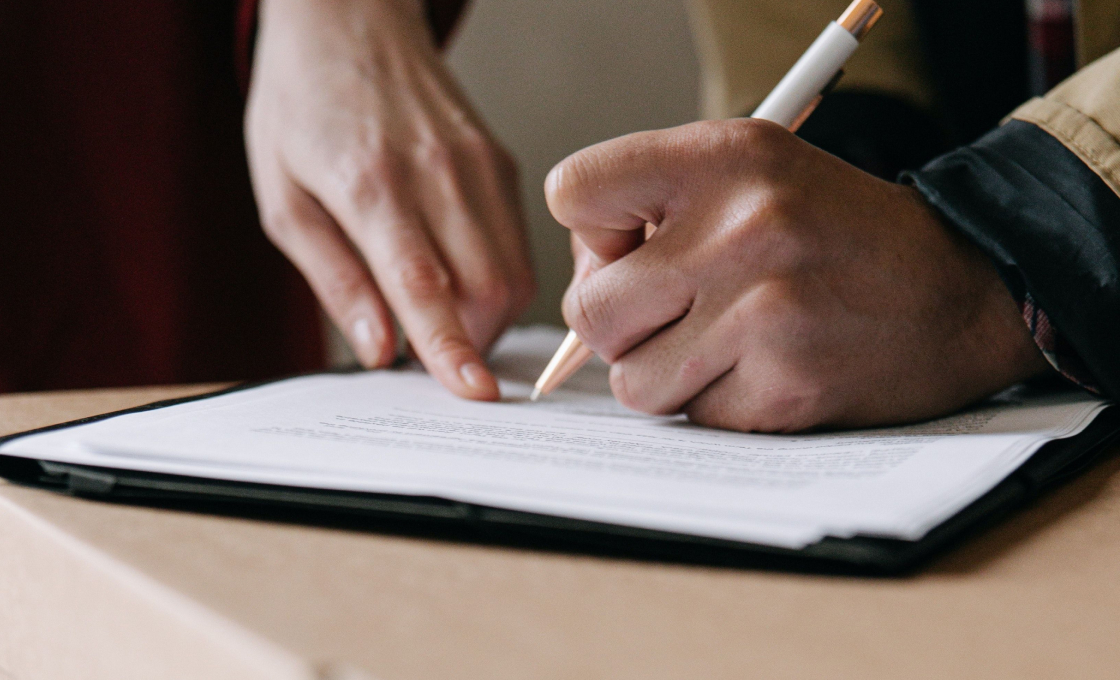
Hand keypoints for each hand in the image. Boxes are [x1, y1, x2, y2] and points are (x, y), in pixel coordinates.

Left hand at [245, 0, 533, 399]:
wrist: (349, 22)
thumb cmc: (302, 106)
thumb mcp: (283, 199)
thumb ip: (335, 280)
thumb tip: (380, 348)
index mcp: (368, 182)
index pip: (423, 281)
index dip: (450, 345)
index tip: (473, 393)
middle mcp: (435, 171)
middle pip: (487, 286)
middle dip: (470, 342)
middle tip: (430, 351)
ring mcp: (478, 164)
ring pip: (514, 272)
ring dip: (487, 317)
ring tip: (442, 312)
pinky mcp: (501, 161)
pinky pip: (519, 243)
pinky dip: (498, 280)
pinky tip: (460, 274)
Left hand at [546, 120, 1049, 431]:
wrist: (961, 291)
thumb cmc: (837, 233)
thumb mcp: (755, 174)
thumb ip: (658, 207)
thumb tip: (581, 284)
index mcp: (725, 158)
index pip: (573, 193)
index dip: (591, 233)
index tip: (632, 247)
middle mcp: (742, 228)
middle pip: (588, 309)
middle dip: (618, 326)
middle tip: (675, 314)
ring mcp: (763, 313)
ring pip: (631, 380)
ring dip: (666, 375)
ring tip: (727, 343)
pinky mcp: (784, 388)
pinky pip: (693, 417)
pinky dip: (719, 404)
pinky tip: (768, 370)